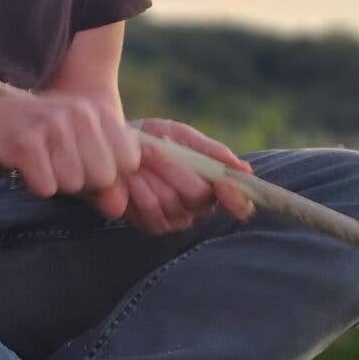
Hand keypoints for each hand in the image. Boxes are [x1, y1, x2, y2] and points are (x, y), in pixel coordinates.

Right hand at [0, 90, 141, 203]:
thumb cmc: (34, 136)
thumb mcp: (75, 149)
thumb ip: (103, 181)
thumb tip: (120, 209)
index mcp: (99, 109)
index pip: (129, 160)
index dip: (108, 173)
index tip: (85, 162)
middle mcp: (80, 112)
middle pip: (104, 176)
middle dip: (81, 181)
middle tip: (55, 162)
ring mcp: (53, 125)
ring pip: (74, 183)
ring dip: (53, 182)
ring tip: (38, 161)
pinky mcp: (26, 144)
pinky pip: (46, 187)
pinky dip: (33, 185)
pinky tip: (23, 165)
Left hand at [87, 118, 255, 234]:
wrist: (114, 142)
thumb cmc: (155, 138)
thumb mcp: (183, 136)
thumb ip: (212, 152)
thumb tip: (244, 170)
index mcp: (213, 188)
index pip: (239, 206)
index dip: (236, 198)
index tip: (223, 183)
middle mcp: (196, 209)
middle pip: (200, 199)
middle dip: (178, 169)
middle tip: (162, 146)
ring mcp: (173, 219)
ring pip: (173, 203)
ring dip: (156, 173)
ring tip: (143, 153)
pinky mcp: (149, 224)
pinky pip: (150, 209)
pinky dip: (139, 187)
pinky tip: (132, 174)